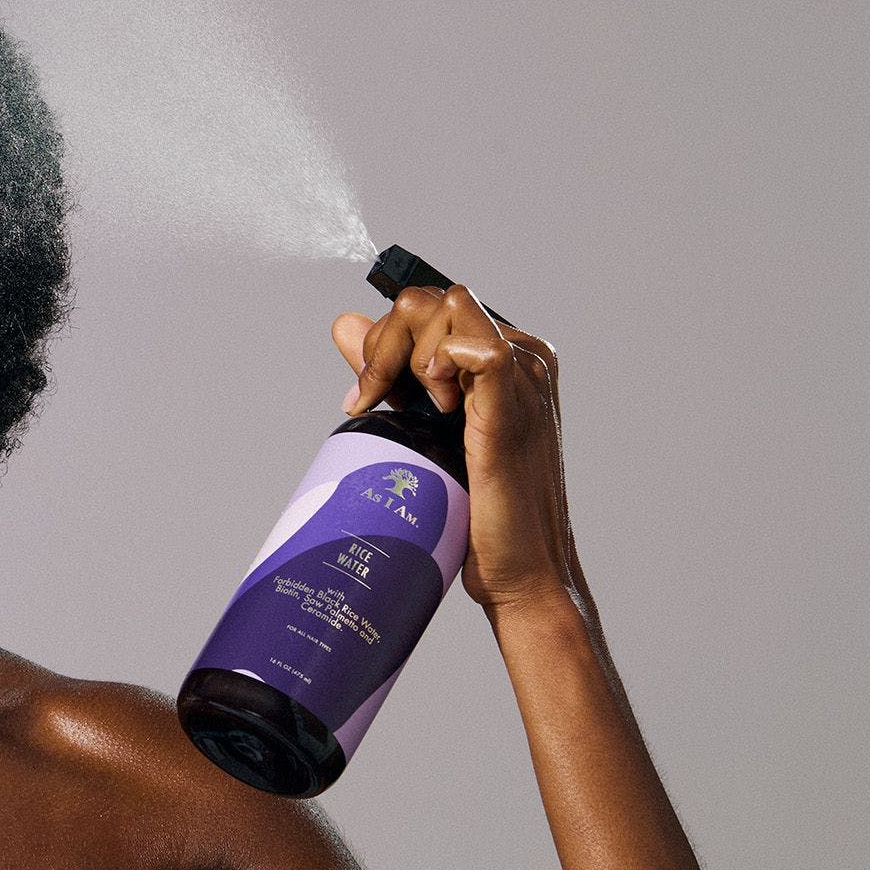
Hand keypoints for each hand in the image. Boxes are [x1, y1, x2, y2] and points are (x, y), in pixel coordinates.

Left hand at [331, 285, 579, 611]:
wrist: (519, 570)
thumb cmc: (479, 507)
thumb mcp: (424, 423)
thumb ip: (391, 370)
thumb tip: (343, 323)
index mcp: (507, 355)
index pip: (432, 305)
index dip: (386, 337)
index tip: (367, 390)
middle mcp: (524, 357)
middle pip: (433, 299)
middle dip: (385, 341)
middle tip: (372, 397)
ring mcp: (525, 379)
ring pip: (447, 308)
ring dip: (406, 353)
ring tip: (412, 408)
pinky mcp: (515, 409)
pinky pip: (478, 350)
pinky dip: (438, 366)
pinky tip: (437, 407)